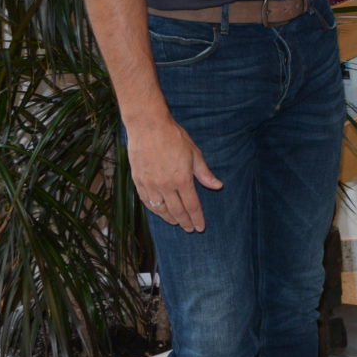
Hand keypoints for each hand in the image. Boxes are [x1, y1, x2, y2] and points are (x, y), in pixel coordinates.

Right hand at [126, 117, 222, 232]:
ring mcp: (150, 184)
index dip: (197, 218)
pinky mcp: (138, 181)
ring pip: (161, 209)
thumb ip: (204, 173)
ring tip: (177, 223)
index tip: (200, 227)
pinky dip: (155, 210)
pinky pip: (147, 201)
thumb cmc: (173, 137)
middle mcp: (165, 186)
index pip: (192, 206)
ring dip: (170, 219)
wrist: (148, 126)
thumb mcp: (194, 153)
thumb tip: (218, 186)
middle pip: (177, 211)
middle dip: (185, 222)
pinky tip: (160, 212)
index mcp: (182, 179)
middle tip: (190, 229)